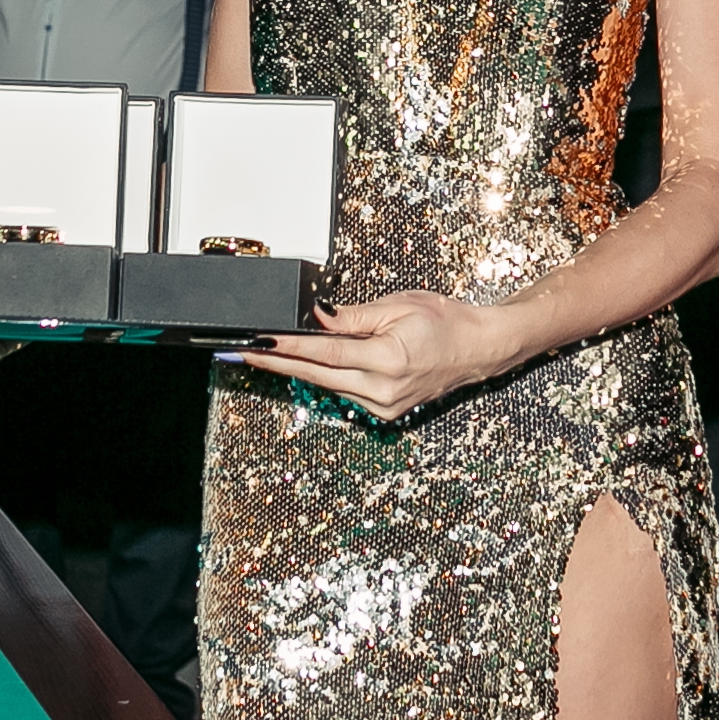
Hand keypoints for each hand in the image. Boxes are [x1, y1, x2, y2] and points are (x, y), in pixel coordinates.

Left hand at [228, 291, 518, 421]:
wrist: (478, 349)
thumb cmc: (445, 322)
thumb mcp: (397, 307)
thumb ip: (351, 317)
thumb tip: (313, 317)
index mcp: (387, 360)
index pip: (323, 354)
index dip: (285, 348)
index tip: (255, 341)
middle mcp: (382, 391)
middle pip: (315, 375)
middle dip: (275, 362)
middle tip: (240, 352)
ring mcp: (382, 406)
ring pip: (325, 385)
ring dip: (294, 369)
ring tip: (262, 353)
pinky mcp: (383, 412)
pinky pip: (342, 391)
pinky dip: (322, 376)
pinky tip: (302, 364)